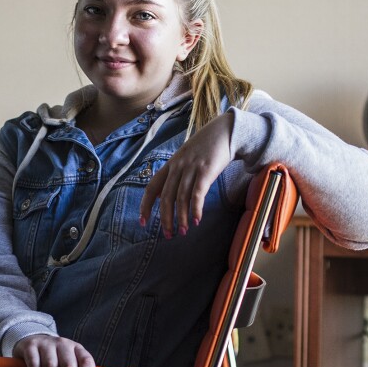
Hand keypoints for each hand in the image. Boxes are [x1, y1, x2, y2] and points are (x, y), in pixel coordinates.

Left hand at [140, 113, 233, 236]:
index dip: (145, 206)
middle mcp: (178, 167)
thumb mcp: (184, 158)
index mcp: (170, 165)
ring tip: (184, 232)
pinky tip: (197, 220)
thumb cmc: (205, 148)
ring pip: (181, 198)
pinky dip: (196, 208)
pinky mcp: (206, 170)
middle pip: (166, 197)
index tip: (143, 222)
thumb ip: (173, 175)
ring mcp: (191, 168)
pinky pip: (197, 193)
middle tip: (168, 235)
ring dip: (182, 218)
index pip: (152, 188)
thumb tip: (162, 196)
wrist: (224, 131)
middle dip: (166, 219)